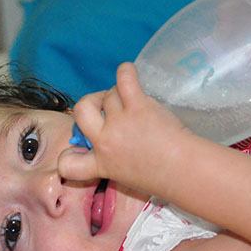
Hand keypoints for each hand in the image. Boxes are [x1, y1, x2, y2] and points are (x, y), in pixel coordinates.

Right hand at [57, 63, 190, 192]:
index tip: (81, 150)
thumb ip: (112, 163)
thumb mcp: (126, 178)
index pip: (66, 163)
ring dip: (118, 95)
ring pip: (108, 95)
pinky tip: (129, 73)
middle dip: (90, 103)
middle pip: (80, 110)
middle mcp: (105, 141)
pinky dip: (125, 72)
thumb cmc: (162, 178)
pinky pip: (123, 79)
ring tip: (134, 101)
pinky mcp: (137, 106)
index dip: (67, 155)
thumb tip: (109, 145)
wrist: (183, 170)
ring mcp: (119, 122)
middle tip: (105, 107)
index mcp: (101, 165)